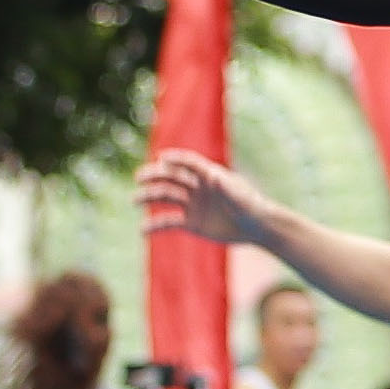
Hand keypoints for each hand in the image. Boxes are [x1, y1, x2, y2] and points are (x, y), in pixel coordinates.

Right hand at [136, 146, 269, 245]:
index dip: (175, 159)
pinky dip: (156, 225)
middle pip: (172, 177)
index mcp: (209, 175)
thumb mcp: (241, 199)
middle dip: (155, 176)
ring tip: (134, 200)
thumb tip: (214, 177)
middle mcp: (197, 187)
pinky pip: (169, 222)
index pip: (188, 163)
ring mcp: (192, 204)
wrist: (255, 228)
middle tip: (139, 178)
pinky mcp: (191, 222)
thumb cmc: (252, 208)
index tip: (160, 158)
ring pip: (167, 197)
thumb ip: (228, 188)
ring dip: (150, 197)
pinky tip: (142, 230)